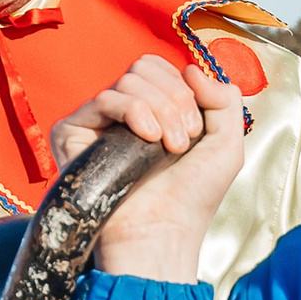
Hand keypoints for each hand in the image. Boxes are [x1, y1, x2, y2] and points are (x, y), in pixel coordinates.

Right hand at [50, 55, 244, 279]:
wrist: (163, 233)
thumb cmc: (192, 199)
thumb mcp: (227, 146)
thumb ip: (224, 99)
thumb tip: (189, 68)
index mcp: (152, 110)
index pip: (160, 68)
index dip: (183, 90)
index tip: (194, 132)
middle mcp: (122, 112)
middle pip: (145, 67)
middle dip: (175, 100)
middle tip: (181, 143)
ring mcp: (97, 122)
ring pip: (129, 80)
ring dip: (159, 110)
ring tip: (166, 148)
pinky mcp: (73, 133)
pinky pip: (105, 98)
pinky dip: (134, 111)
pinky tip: (147, 138)